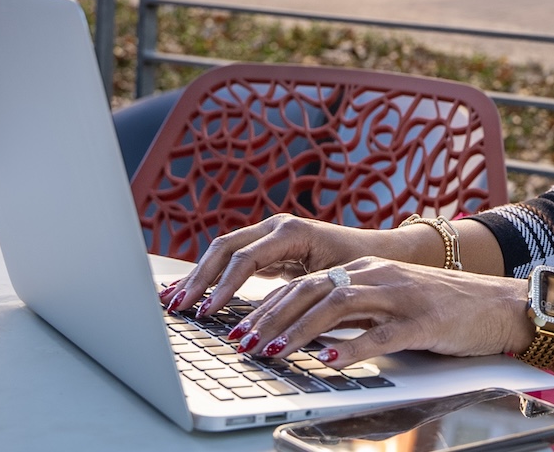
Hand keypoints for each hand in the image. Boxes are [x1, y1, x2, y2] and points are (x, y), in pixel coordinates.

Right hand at [158, 214, 372, 317]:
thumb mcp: (334, 283)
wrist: (383, 254)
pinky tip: (191, 293)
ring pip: (222, 252)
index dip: (222, 287)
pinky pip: (232, 260)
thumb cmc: (364, 268)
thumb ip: (304, 298)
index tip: (206, 312)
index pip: (245, 258)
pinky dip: (210, 277)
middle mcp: (275, 227)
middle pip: (223, 249)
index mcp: (291, 231)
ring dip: (197, 277)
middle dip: (198, 279)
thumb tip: (273, 327)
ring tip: (170, 300)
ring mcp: (268, 234)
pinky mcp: (267, 248)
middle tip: (175, 307)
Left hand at [222, 257, 532, 367]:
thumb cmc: (445, 308)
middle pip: (311, 290)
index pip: (304, 282)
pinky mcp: (423, 320)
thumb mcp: (391, 301)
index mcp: (365, 270)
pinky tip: (329, 362)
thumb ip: (355, 312)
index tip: (239, 328)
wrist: (501, 304)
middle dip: (271, 317)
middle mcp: (377, 276)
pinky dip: (351, 348)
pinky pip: (381, 334)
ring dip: (300, 330)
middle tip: (243, 343)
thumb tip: (311, 335)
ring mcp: (400, 296)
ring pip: (338, 306)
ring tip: (274, 351)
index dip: (267, 305)